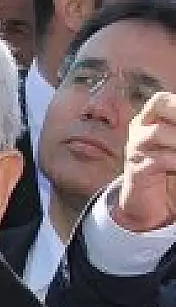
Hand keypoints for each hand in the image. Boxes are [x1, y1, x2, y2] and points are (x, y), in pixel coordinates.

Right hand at [113, 92, 175, 231]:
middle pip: (157, 105)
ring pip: (157, 133)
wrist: (149, 205)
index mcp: (150, 121)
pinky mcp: (136, 171)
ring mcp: (135, 150)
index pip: (162, 101)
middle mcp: (139, 131)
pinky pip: (158, 160)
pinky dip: (175, 162)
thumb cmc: (169, 173)